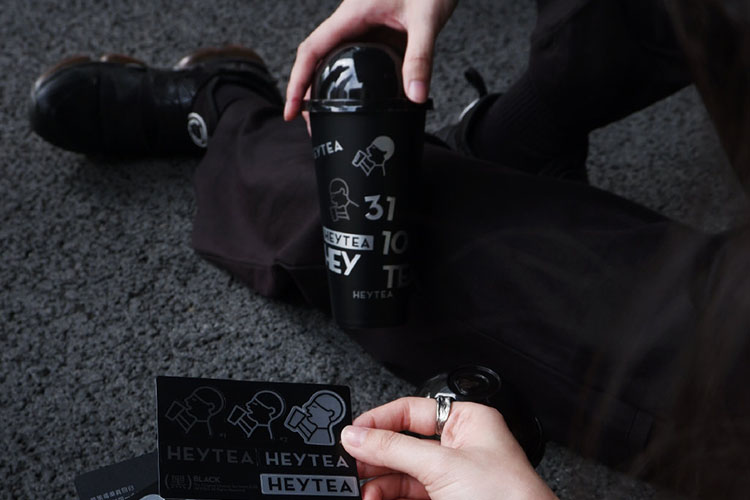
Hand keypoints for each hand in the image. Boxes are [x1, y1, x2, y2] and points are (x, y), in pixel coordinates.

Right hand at [284, 0, 457, 122]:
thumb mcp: (426, 19)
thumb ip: (421, 58)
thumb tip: (414, 95)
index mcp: (352, 15)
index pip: (312, 50)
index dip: (297, 81)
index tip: (292, 108)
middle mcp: (352, 22)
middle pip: (317, 59)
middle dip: (307, 92)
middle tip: (309, 122)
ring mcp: (364, 29)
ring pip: (335, 60)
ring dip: (326, 88)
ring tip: (326, 117)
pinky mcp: (379, 34)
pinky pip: (358, 60)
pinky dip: (352, 82)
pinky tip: (358, 101)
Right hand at [341, 397, 556, 499]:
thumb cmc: (509, 497)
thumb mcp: (442, 466)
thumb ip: (394, 449)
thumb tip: (357, 435)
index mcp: (468, 421)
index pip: (413, 410)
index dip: (380, 420)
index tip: (353, 432)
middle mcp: (460, 446)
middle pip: (404, 443)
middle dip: (375, 454)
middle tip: (348, 462)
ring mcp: (453, 477)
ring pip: (404, 473)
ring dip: (379, 481)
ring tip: (359, 488)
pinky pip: (410, 494)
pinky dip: (388, 496)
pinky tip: (374, 498)